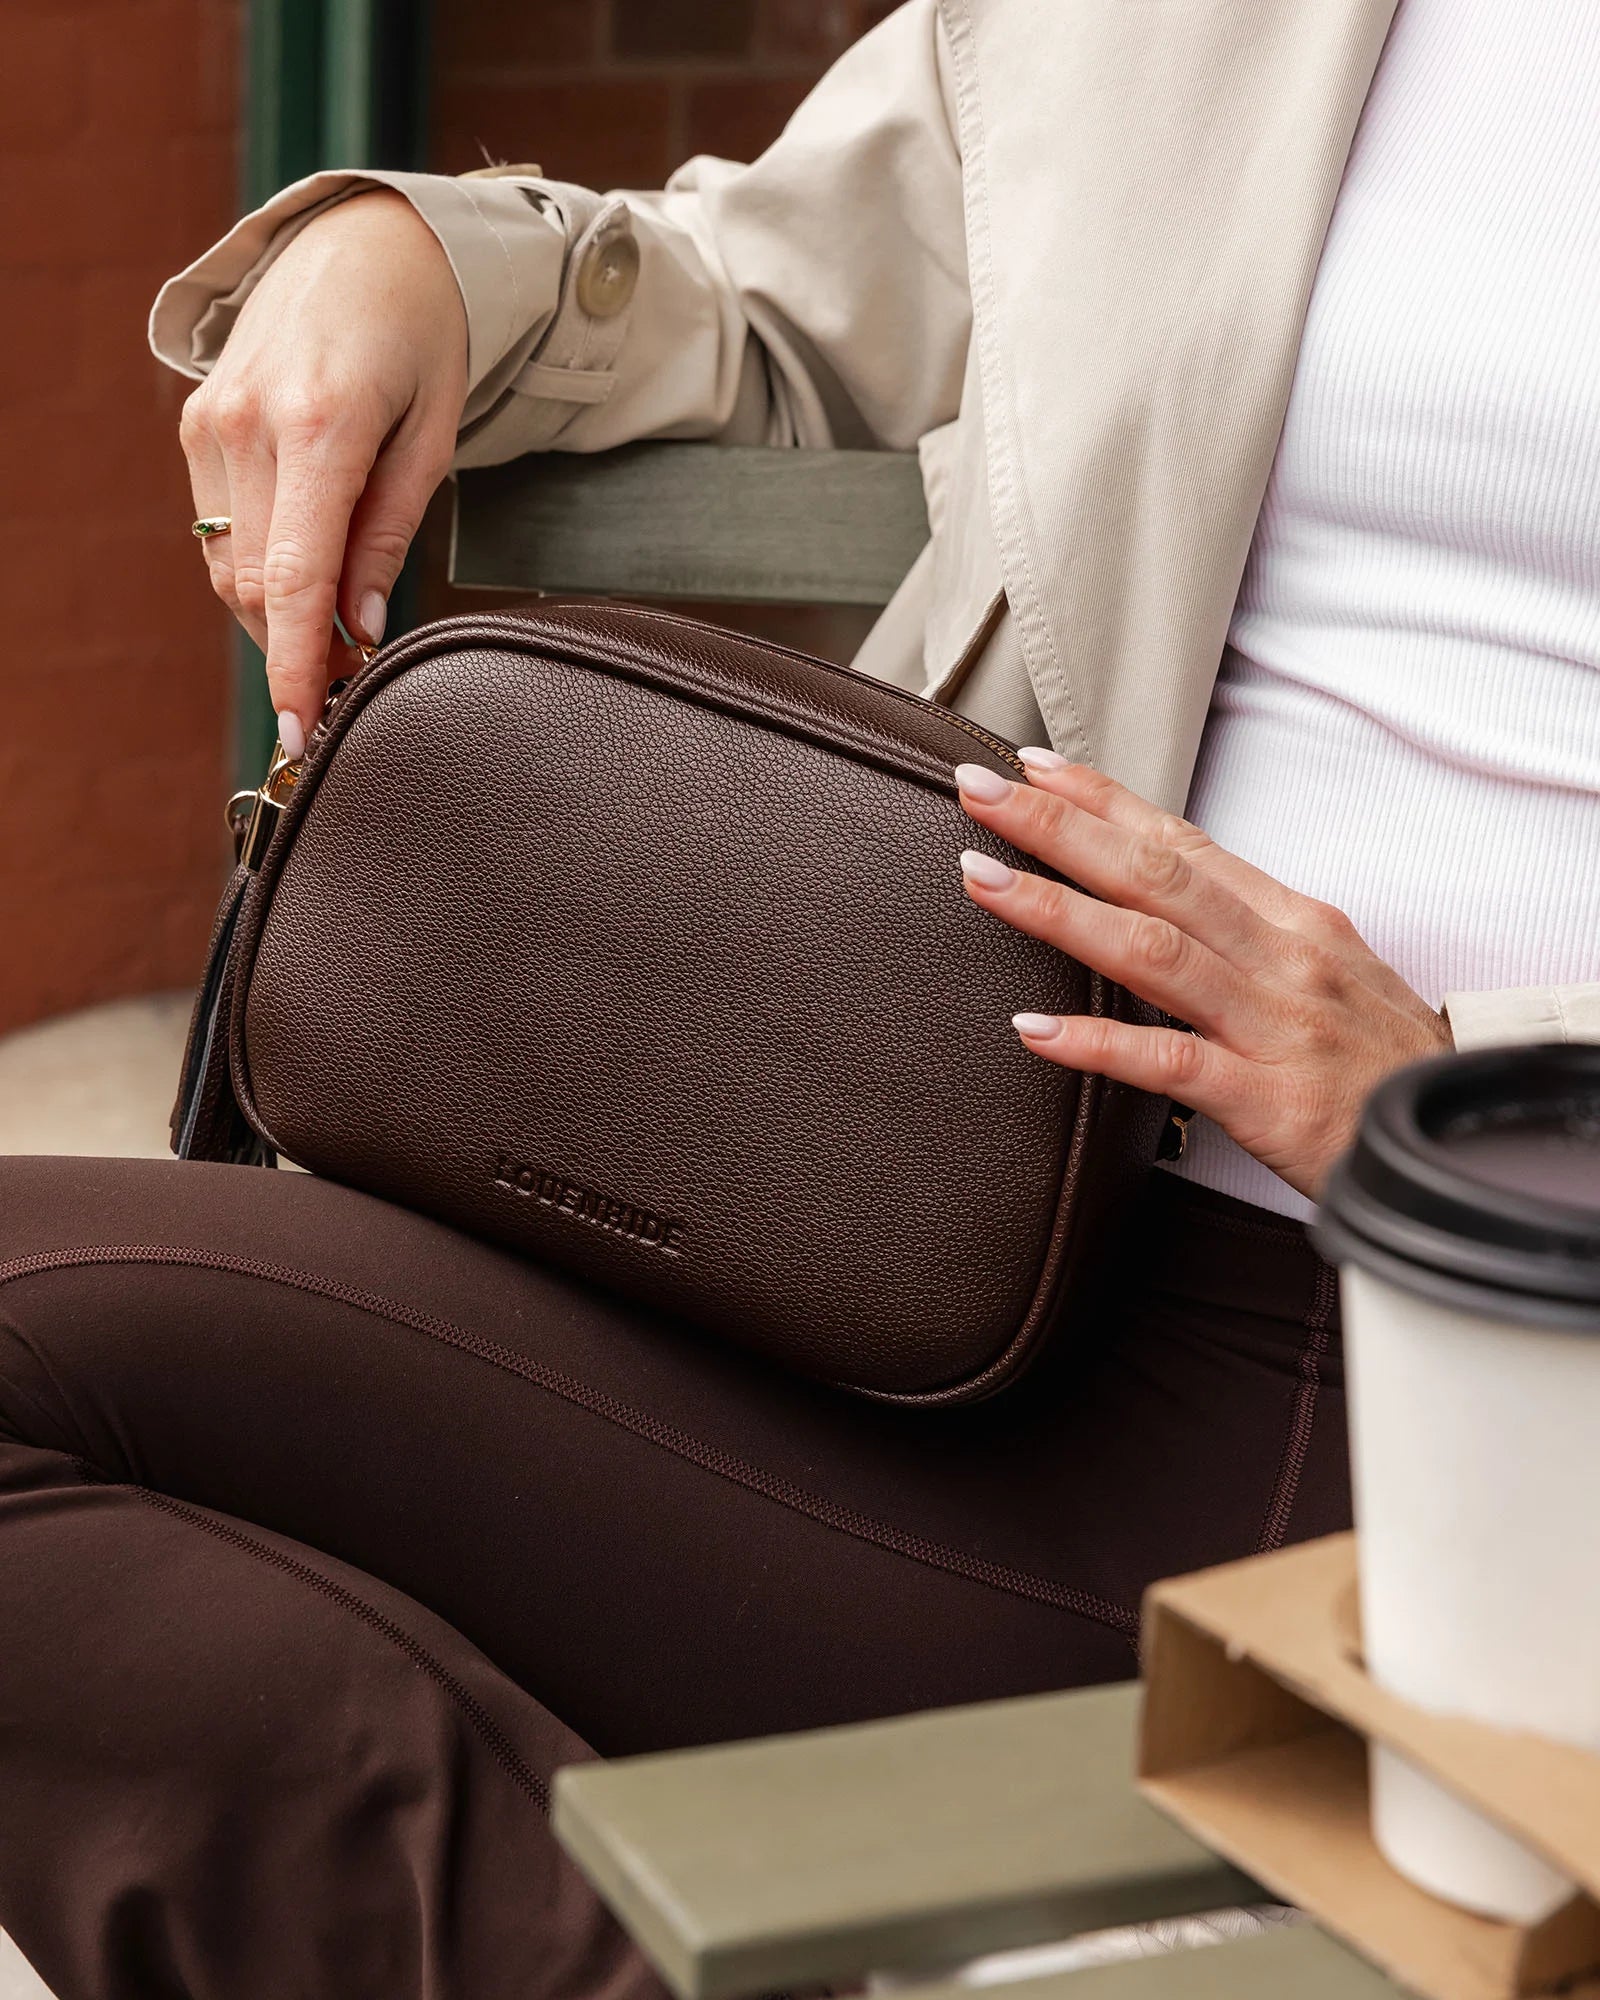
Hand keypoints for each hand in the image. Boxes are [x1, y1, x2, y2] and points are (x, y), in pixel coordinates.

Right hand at [178, 190, 468, 752]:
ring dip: (276, 617)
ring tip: (337, 633)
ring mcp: (212, 419)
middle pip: (254, 586)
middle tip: (350, 681)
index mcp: (320, 425)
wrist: (366, 242)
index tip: (299, 730)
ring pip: (228, 565)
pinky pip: (219, 528)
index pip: (293, 580)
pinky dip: (258, 570)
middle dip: (296, 650)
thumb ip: (389, 537)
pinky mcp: (198, 421)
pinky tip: (306, 574)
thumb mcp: (433, 438)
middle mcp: (250, 422)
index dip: (295, 665)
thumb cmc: (422, 337)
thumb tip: (363, 629)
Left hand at [954, 751, 1450, 1197]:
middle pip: (1155, 876)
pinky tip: (1034, 1028)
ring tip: (984, 879)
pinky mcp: (1268, 1100)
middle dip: (1060, 828)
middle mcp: (1281, 958)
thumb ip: (1248, 936)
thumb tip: (1165, 897)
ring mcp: (1274, 1025)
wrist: (1461, 1143)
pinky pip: (1170, 1063)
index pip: (1183, 843)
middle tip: (980, 791)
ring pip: (1154, 950)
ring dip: (1060, 910)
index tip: (1034, 766)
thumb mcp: (1326, 976)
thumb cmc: (1382, 1065)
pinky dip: (1098, 1042)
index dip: (1105, 802)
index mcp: (1292, 921)